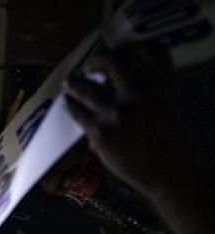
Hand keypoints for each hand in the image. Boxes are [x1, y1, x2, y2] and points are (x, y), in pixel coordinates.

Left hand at [64, 43, 189, 195]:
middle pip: (99, 77)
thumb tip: (118, 89)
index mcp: (147, 91)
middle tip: (72, 77)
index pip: (119, 65)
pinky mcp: (100, 134)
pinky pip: (80, 117)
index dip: (102, 60)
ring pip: (84, 96)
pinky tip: (68, 108)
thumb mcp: (161, 111)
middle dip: (82, 75)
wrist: (165, 173)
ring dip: (72, 91)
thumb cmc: (168, 144)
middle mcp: (128, 99)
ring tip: (66, 89)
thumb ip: (140, 97)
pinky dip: (73, 110)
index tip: (94, 63)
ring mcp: (112, 116)